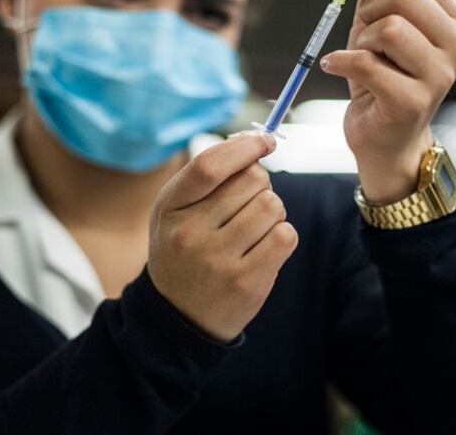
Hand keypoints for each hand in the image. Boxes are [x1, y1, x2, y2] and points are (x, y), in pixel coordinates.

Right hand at [147, 132, 297, 341]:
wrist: (179, 316)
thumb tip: (255, 139)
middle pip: (252, 180)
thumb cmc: (184, 249)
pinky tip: (263, 247)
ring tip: (254, 229)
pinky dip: (282, 235)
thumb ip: (207, 174)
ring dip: (272, 212)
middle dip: (260, 186)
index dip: (244, 146)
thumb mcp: (176, 210)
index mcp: (169, 207)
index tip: (264, 140)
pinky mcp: (246, 283)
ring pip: (273, 206)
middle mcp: (189, 233)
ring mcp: (217, 261)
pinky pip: (286, 236)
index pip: (210, 165)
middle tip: (247, 206)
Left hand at [321, 0, 455, 202]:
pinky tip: (337, 66)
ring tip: (361, 56)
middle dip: (370, 8)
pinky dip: (343, 61)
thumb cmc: (383, 75)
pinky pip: (368, 63)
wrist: (385, 136)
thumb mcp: (376, 22)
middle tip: (362, 32)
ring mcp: (440, 75)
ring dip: (361, 39)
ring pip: (389, 27)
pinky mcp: (413, 101)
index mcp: (453, 18)